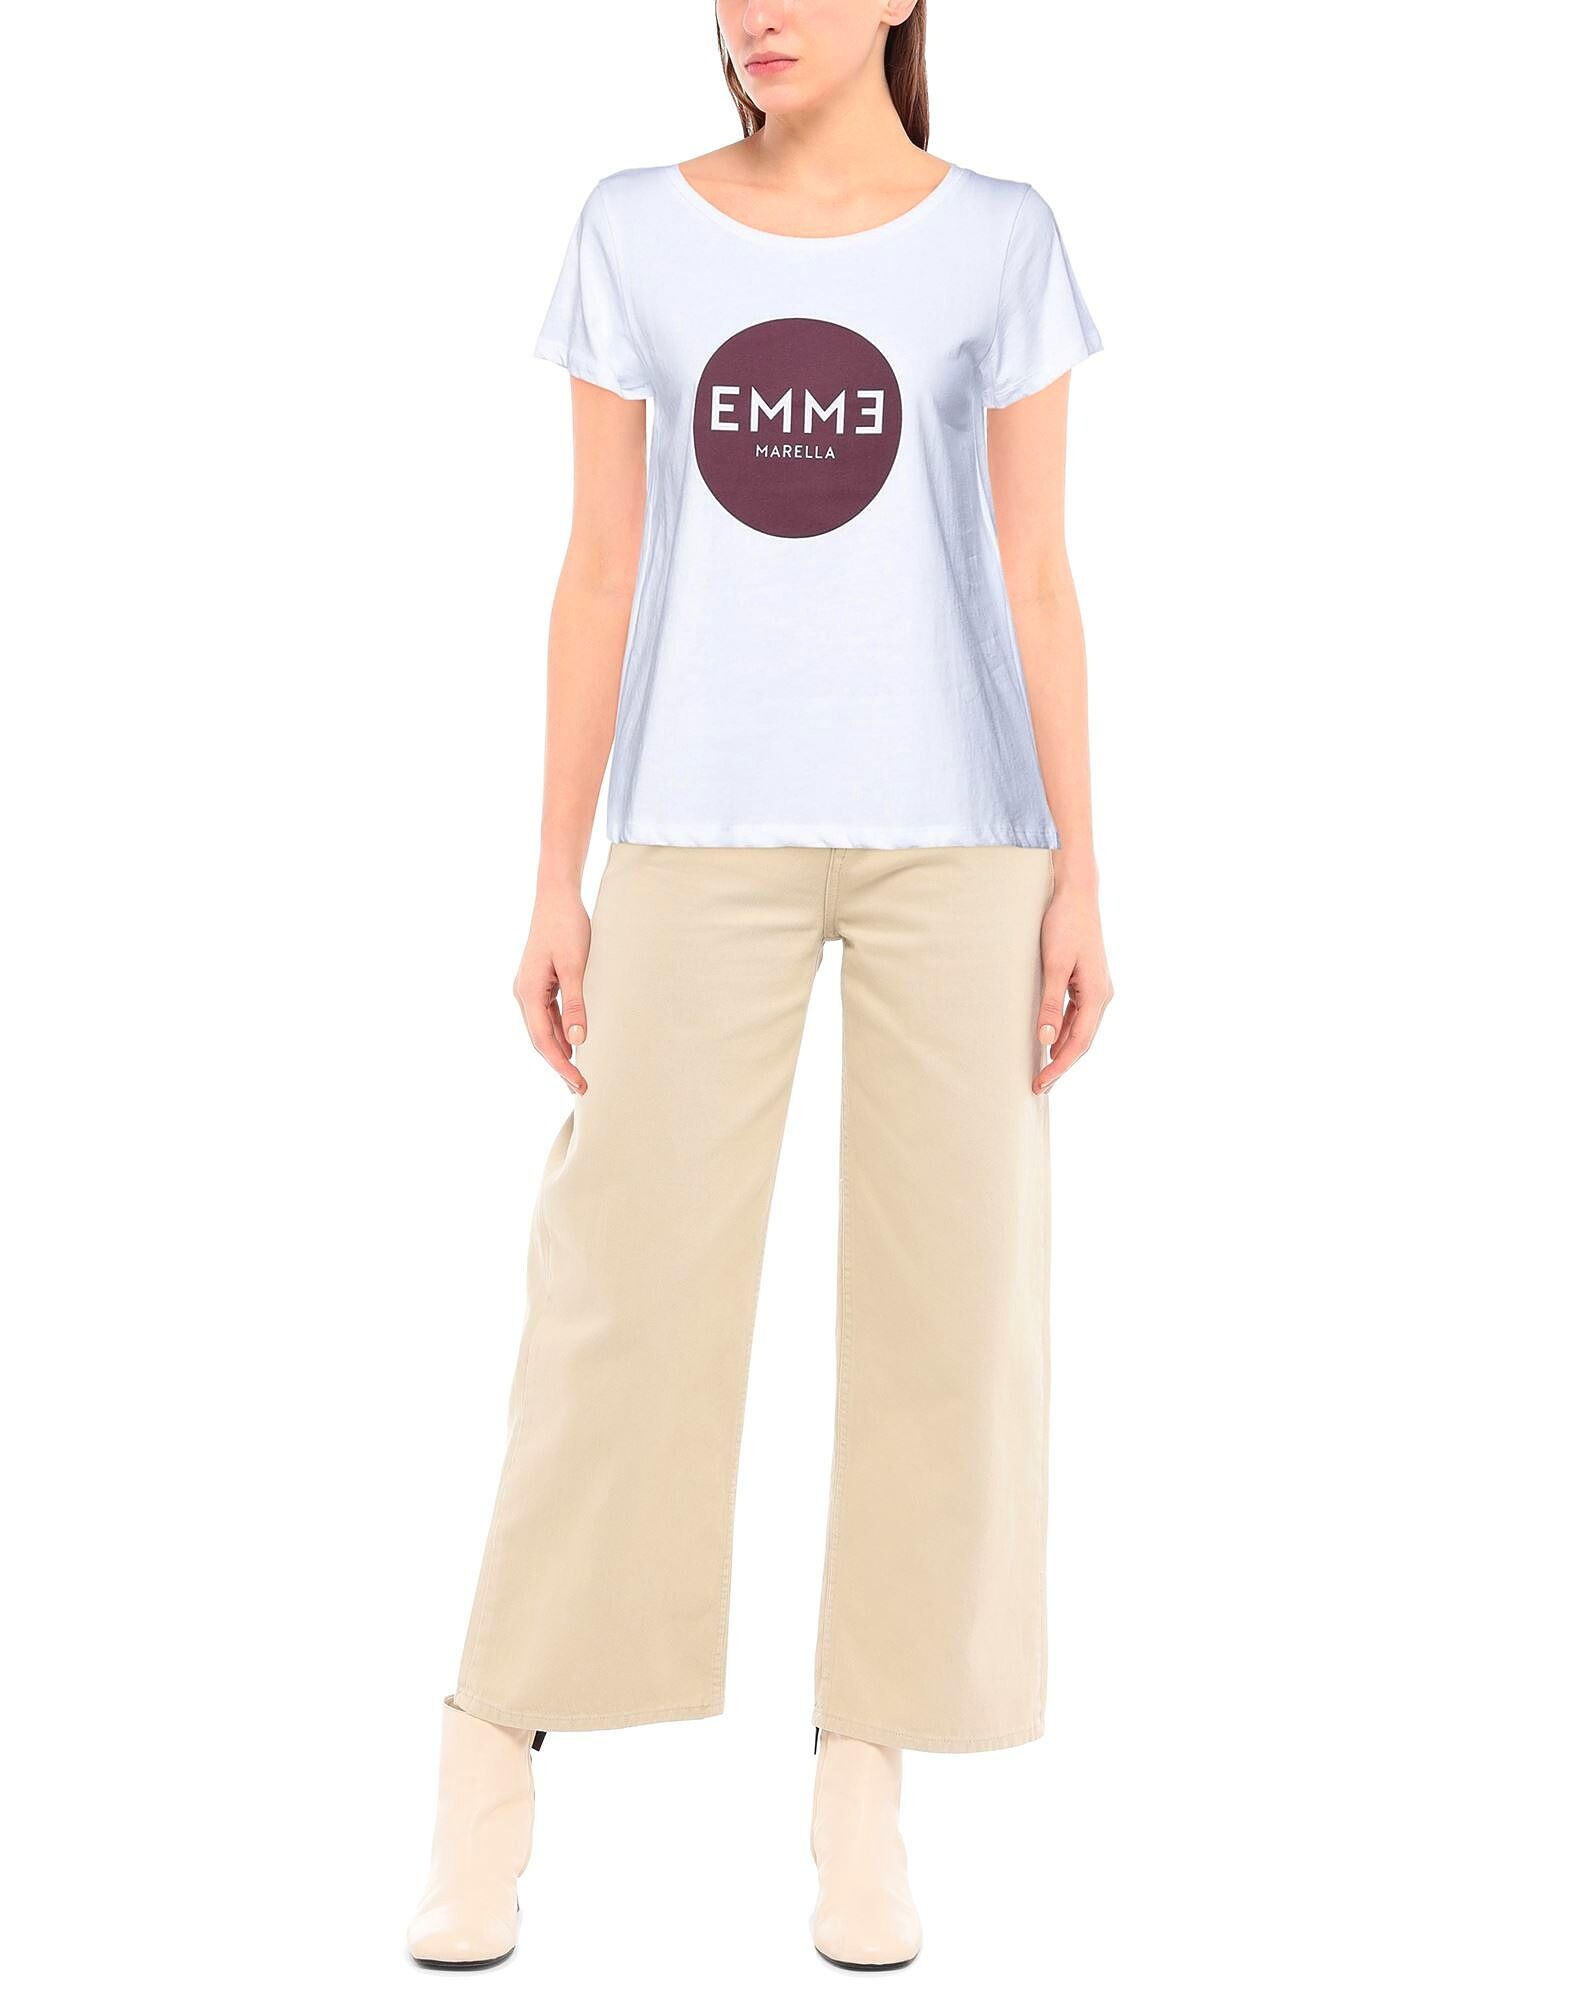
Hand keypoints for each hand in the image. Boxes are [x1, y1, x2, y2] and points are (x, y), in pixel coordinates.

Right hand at [514, 883, 591, 1093]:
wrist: (556, 896)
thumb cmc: (566, 926)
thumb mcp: (575, 965)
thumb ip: (576, 1003)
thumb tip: (578, 1040)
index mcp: (528, 992)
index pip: (544, 1040)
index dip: (561, 1065)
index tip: (579, 1084)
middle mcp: (523, 993)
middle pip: (541, 1039)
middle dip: (559, 1065)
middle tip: (581, 1088)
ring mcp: (529, 988)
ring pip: (543, 1029)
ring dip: (560, 1051)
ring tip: (577, 1073)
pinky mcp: (539, 982)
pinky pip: (548, 1016)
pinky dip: (560, 1032)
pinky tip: (573, 1043)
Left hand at [1035, 871, 1112, 1092]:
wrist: (1076, 893)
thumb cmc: (1064, 924)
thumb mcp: (1053, 965)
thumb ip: (1049, 1004)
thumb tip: (1044, 1039)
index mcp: (1097, 995)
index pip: (1078, 1043)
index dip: (1059, 1067)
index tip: (1041, 1084)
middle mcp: (1102, 996)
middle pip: (1082, 1041)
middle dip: (1061, 1065)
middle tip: (1038, 1086)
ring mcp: (1096, 989)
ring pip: (1080, 1030)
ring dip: (1062, 1051)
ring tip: (1042, 1071)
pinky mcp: (1087, 981)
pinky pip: (1077, 1016)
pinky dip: (1064, 1032)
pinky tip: (1050, 1041)